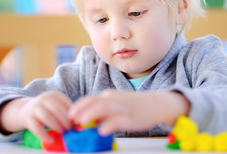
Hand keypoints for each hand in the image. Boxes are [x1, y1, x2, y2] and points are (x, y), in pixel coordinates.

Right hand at [0, 91, 71, 139]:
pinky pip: (36, 127)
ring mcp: (35, 107)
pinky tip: (50, 139)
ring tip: (62, 132)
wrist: (25, 110)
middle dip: (65, 119)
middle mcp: (44, 99)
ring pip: (46, 116)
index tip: (76, 121)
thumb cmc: (47, 109)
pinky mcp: (28, 118)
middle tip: (70, 128)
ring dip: (56, 125)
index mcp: (54, 94)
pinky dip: (44, 134)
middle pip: (56, 108)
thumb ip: (66, 111)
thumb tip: (79, 123)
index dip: (72, 112)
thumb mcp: (56, 105)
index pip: (65, 102)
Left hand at [68, 90, 189, 135]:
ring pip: (104, 108)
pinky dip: (109, 125)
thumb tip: (88, 119)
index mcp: (109, 96)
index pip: (90, 98)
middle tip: (70, 118)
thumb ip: (103, 110)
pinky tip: (102, 131)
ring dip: (91, 114)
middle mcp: (114, 100)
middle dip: (80, 109)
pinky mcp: (131, 118)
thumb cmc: (135, 105)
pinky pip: (118, 120)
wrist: (157, 104)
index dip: (78, 106)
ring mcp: (122, 108)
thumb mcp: (117, 103)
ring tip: (81, 123)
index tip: (69, 114)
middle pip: (94, 101)